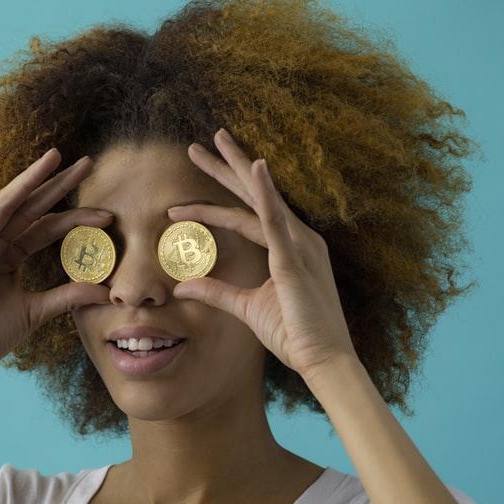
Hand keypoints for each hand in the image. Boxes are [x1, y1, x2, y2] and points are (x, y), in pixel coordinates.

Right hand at [0, 148, 112, 387]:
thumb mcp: (36, 312)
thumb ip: (68, 296)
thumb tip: (106, 291)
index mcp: (11, 255)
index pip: (48, 227)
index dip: (77, 218)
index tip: (109, 214)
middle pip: (31, 207)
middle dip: (58, 184)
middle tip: (88, 162)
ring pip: (5, 207)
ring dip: (27, 181)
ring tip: (51, 159)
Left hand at [166, 128, 358, 381]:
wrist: (323, 361)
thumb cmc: (294, 334)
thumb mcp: (247, 308)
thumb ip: (217, 291)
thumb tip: (183, 285)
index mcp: (289, 247)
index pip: (245, 216)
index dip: (212, 206)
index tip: (179, 205)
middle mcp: (297, 238)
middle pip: (252, 195)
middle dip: (225, 167)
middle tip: (197, 145)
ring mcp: (298, 245)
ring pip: (260, 197)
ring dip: (236, 168)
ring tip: (214, 142)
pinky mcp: (295, 259)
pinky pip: (276, 220)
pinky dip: (265, 192)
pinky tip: (254, 166)